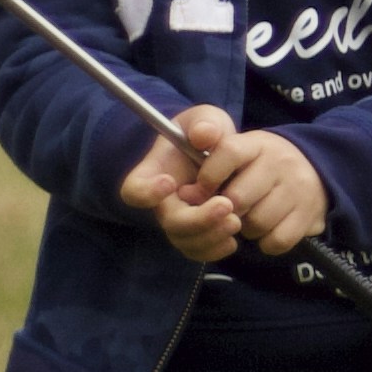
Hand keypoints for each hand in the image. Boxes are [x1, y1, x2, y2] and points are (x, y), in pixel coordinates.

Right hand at [122, 105, 245, 265]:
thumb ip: (205, 123)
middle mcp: (162, 202)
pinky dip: (216, 249)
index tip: (169, 181)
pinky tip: (233, 239)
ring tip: (236, 221)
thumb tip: (205, 134)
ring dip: (211, 235)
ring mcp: (179, 221)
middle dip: (198, 218)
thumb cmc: (206, 134)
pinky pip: (199, 252)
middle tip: (226, 205)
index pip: (135, 190)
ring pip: (185, 241)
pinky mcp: (196, 235)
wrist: (222, 155)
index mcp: (154, 173)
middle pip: (169, 222)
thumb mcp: (206, 119)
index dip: (147, 192)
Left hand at [194, 123, 331, 257]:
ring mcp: (298, 188)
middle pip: (238, 198)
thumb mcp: (240, 149)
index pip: (229, 153)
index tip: (202, 191)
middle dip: (225, 210)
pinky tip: (266, 230)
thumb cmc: (262, 164)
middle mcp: (281, 162)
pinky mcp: (309, 214)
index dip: (209, 177)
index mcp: (258, 143)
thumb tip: (183, 193)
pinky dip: (266, 242)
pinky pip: (277, 240)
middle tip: (227, 210)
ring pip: (256, 222)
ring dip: (246, 228)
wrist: (316, 168)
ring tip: (249, 218)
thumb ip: (207, 162)